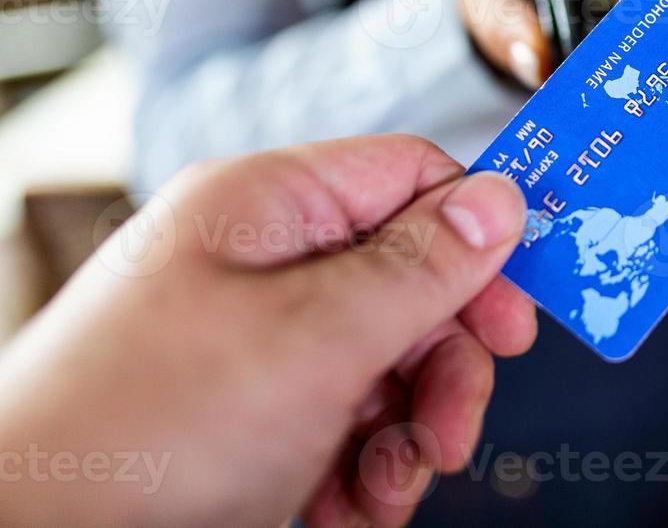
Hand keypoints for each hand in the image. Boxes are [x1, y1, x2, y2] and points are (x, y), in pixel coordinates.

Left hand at [0, 135, 535, 527]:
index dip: (481, 239)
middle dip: (443, 367)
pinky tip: (347, 509)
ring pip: (384, 365)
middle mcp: (262, 264)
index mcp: (269, 206)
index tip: (518, 317)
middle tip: (449, 432)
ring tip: (387, 489)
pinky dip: (361, 470)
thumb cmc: (143, 432)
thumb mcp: (315, 338)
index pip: (413, 178)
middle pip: (411, 285)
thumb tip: (504, 198)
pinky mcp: (246, 414)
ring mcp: (252, 342)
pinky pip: (341, 422)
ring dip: (407, 433)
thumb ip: (422, 266)